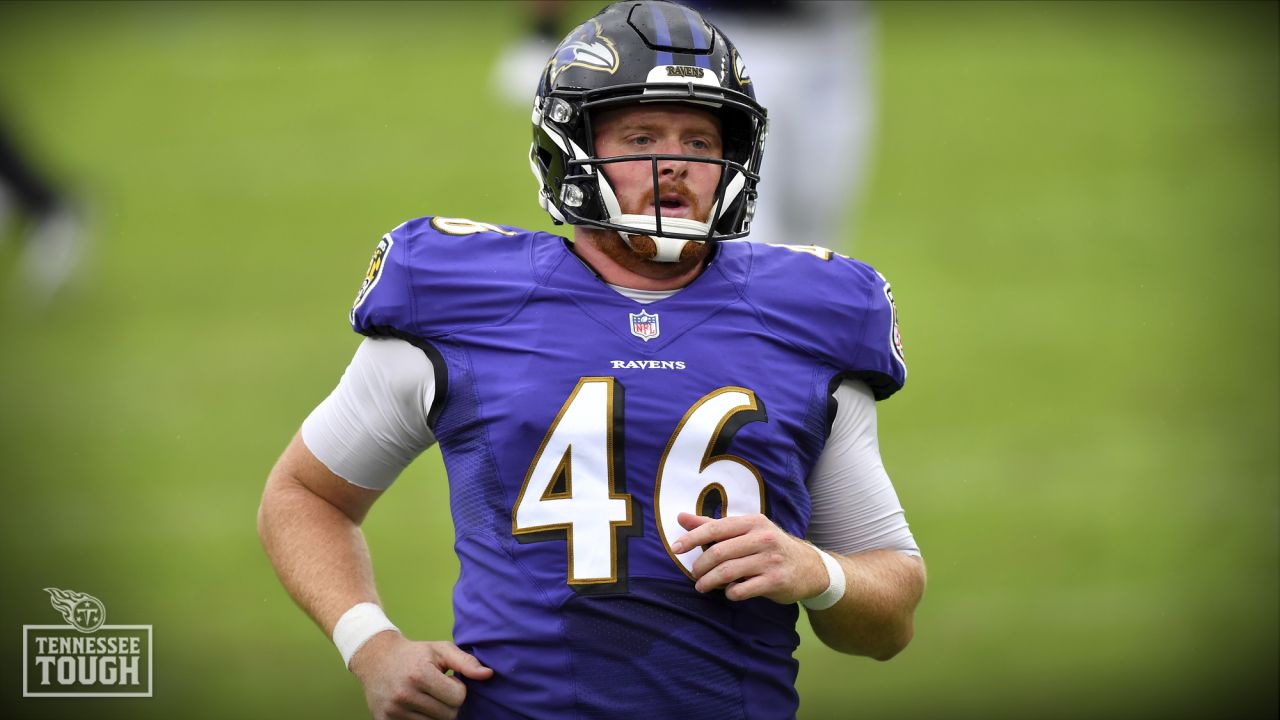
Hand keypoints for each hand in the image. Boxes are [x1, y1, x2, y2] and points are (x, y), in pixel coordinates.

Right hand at [349, 631, 493, 719]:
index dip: (458, 688)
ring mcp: (393, 710)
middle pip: (448, 715)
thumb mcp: (440, 650)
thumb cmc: (414, 654)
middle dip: (448, 703)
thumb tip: (488, 675)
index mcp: (420, 674)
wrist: (376, 659)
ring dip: (435, 712)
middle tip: (437, 689)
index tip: (449, 680)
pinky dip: (421, 719)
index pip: (458, 697)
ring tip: (425, 696)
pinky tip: (415, 705)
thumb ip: (466, 662)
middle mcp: (405, 694)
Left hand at [670, 512, 829, 603]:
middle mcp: (763, 538)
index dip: (692, 538)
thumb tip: (681, 517)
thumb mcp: (746, 531)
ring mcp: (770, 560)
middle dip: (700, 566)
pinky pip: (742, 590)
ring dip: (709, 582)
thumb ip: (713, 526)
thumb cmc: (769, 546)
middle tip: (694, 574)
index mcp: (753, 522)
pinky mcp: (775, 581)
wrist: (808, 567)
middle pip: (719, 552)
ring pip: (728, 572)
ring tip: (702, 586)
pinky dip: (730, 593)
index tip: (675, 548)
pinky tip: (729, 592)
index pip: (715, 528)